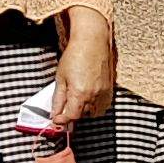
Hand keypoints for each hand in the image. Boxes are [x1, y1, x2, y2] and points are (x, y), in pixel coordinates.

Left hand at [56, 9, 116, 123]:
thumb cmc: (74, 56)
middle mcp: (94, 95)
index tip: (56, 120)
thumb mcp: (60, 78)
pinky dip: (94, 107)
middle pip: (82, 116)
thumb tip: (54, 113)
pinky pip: (103, 106)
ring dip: (83, 112)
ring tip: (76, 103)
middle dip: (71, 115)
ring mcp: (104, 93)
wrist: (92, 42)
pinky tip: (87, 99)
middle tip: (63, 110)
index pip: (72, 116)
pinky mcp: (110, 89)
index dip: (62, 120)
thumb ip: (58, 99)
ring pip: (93, 113)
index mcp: (79, 93)